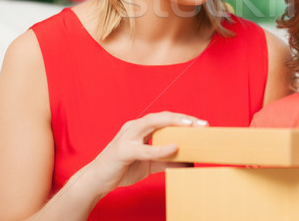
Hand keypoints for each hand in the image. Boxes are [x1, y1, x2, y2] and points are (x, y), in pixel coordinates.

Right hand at [77, 112, 207, 197]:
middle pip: (162, 116)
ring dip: (174, 123)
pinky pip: (144, 148)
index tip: (202, 124)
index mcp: (140, 128)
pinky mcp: (123, 151)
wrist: (96, 181)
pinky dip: (160, 148)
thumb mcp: (148, 163)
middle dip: (183, 118)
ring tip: (192, 126)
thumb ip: (166, 161)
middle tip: (202, 124)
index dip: (183, 119)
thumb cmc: (121, 168)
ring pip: (152, 123)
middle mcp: (134, 127)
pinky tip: (174, 147)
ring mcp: (127, 137)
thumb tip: (188, 163)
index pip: (165, 119)